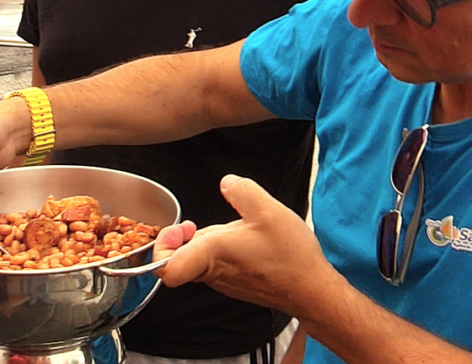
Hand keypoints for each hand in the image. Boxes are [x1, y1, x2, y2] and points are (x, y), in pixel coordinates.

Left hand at [154, 174, 332, 315]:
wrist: (311, 289)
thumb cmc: (291, 257)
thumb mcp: (268, 209)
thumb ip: (242, 190)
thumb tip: (227, 182)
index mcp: (213, 255)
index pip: (166, 270)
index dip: (161, 249)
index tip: (178, 229)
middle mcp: (213, 273)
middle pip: (179, 260)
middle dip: (181, 238)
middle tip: (191, 223)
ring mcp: (224, 281)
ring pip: (198, 261)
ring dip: (203, 242)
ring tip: (226, 227)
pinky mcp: (236, 283)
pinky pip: (215, 265)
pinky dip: (219, 250)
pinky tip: (241, 238)